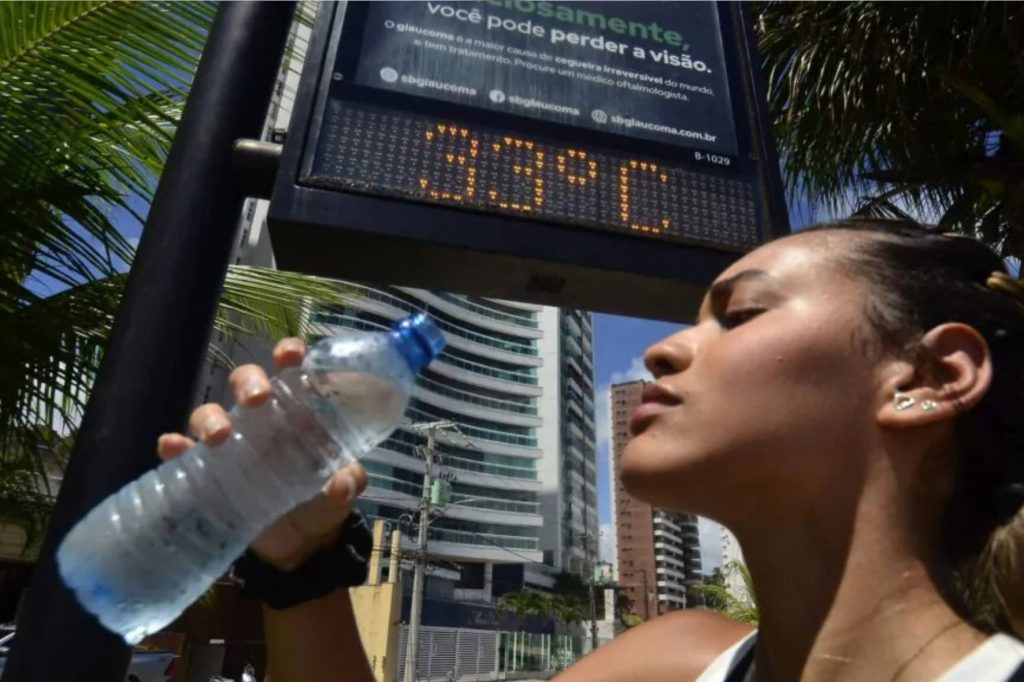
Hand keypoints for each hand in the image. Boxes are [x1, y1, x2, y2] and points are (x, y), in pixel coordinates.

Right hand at [156, 337, 368, 570]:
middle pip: (247, 383)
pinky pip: (184, 453)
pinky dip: (176, 447)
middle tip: (256, 399)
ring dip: (210, 418)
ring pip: (210, 414)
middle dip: (249, 382)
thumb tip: (339, 483)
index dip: (289, 354)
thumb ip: (348, 482)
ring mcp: (233, 444)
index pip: (292, 371)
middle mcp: (262, 420)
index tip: (290, 355)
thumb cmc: (324, 501)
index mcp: (298, 412)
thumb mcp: (343, 491)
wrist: (300, 547)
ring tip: (218, 436)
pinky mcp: (209, 473)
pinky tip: (174, 449)